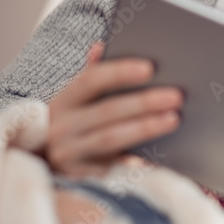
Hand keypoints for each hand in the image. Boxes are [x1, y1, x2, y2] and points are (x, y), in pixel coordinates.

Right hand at [40, 42, 183, 176]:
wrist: (47, 164)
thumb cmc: (75, 124)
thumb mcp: (77, 101)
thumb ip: (92, 74)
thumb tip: (101, 45)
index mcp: (63, 101)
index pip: (90, 80)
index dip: (119, 72)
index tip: (150, 67)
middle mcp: (61, 127)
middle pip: (107, 111)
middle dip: (143, 102)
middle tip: (176, 96)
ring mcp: (70, 154)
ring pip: (111, 138)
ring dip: (144, 128)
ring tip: (174, 119)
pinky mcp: (81, 178)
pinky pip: (113, 169)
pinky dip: (135, 163)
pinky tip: (158, 157)